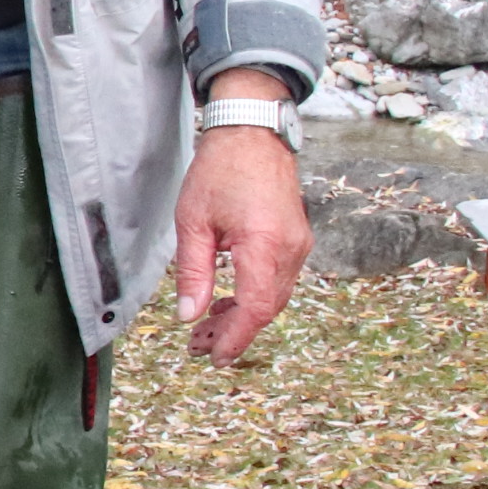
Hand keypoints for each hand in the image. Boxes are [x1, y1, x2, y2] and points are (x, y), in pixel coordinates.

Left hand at [175, 69, 311, 365]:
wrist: (252, 131)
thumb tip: (188, 314)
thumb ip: (192, 272)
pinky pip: (279, 279)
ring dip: (243, 316)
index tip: (215, 357)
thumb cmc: (221, 169)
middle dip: (234, 332)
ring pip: (274, 296)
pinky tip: (227, 300)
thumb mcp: (193, 222)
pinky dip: (255, 296)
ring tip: (207, 327)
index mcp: (264, 244)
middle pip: (267, 308)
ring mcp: (298, 243)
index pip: (255, 308)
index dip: (235, 338)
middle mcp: (290, 248)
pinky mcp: (297, 238)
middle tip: (199, 345)